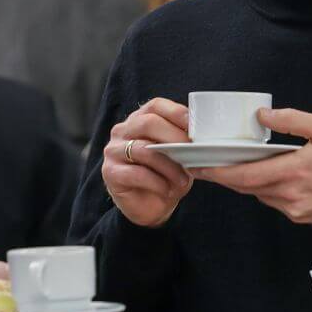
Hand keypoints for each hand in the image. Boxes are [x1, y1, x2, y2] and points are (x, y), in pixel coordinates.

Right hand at [101, 97, 193, 227]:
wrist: (152, 206)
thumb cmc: (166, 175)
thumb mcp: (179, 155)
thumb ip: (184, 142)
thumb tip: (201, 137)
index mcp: (139, 120)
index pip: (155, 106)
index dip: (176, 112)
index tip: (195, 126)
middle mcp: (123, 131)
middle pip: (148, 122)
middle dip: (174, 137)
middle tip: (192, 152)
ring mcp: (114, 151)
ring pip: (143, 149)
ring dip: (169, 165)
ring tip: (183, 180)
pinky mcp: (110, 172)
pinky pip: (136, 173)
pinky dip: (157, 182)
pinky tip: (168, 190)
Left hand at [192, 108, 311, 226]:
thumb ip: (293, 120)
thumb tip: (263, 115)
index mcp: (295, 170)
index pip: (246, 174)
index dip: (220, 171)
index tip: (200, 166)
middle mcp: (290, 193)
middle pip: (245, 186)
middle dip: (223, 176)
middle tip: (204, 166)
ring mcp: (293, 208)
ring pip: (258, 194)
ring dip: (245, 181)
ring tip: (235, 165)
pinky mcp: (297, 216)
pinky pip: (272, 200)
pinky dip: (264, 188)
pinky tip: (267, 175)